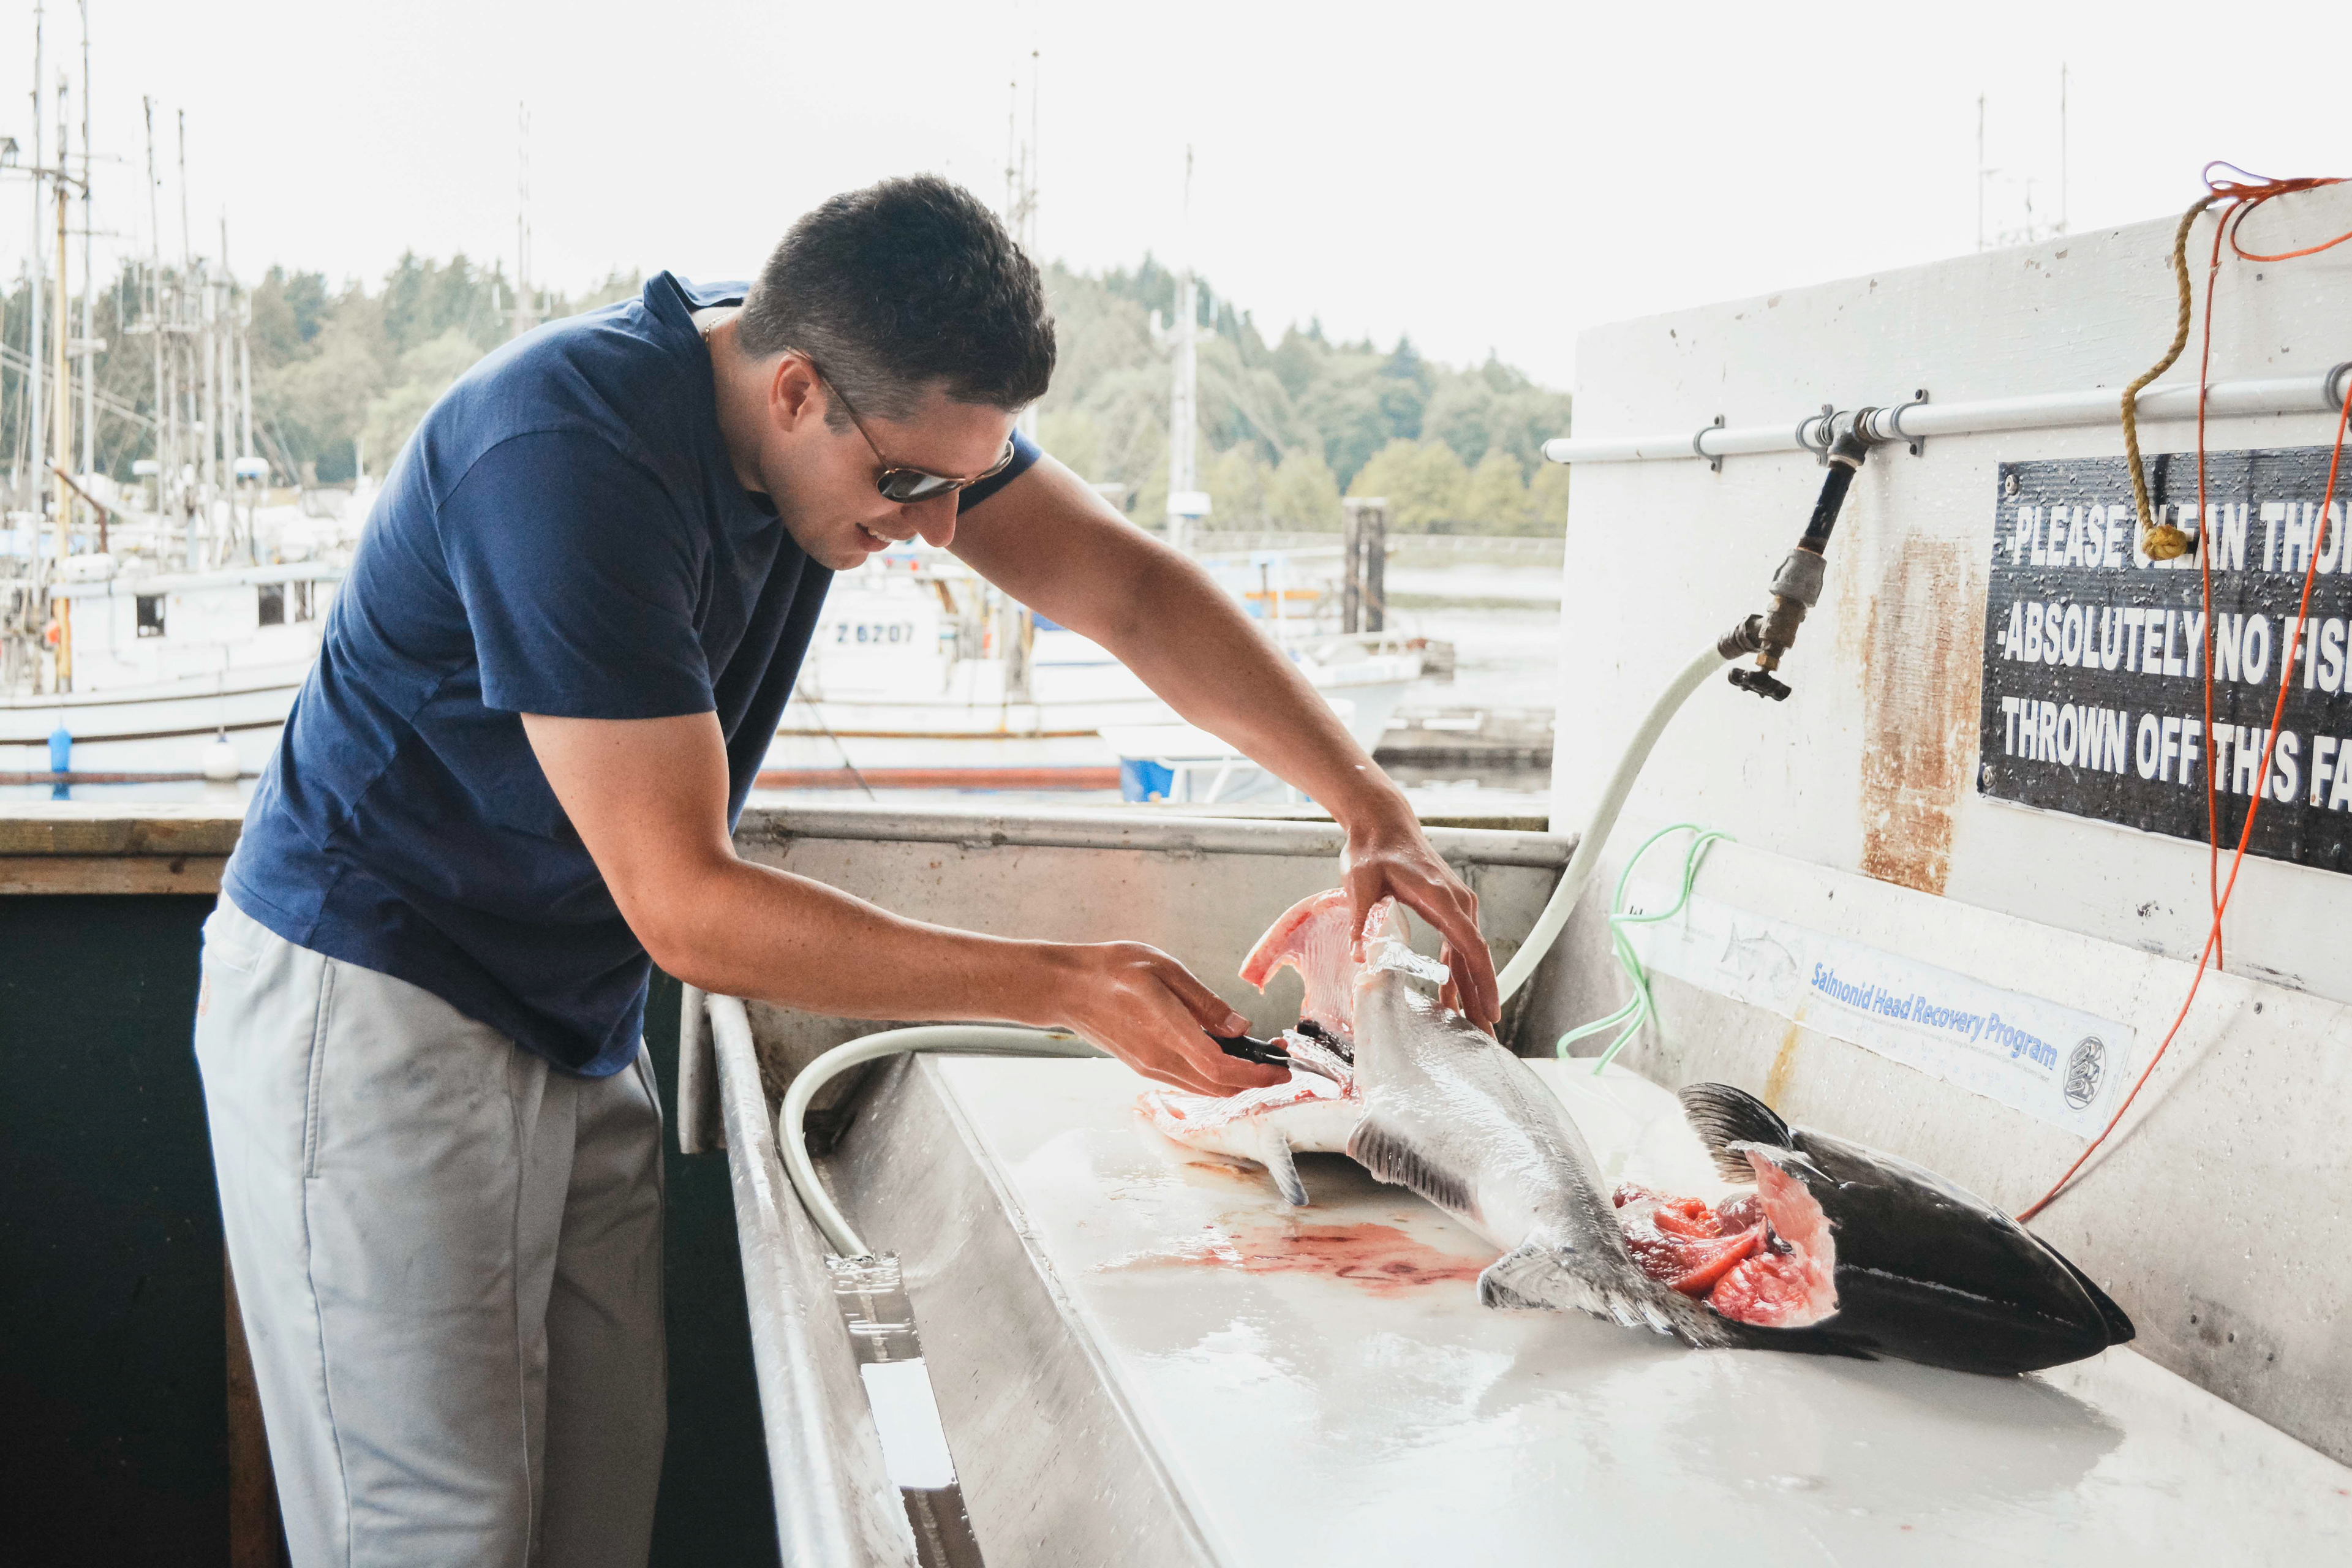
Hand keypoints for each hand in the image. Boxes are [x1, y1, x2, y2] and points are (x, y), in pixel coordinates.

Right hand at [1032, 941, 1286, 1097]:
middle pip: (1219, 1087)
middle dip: (1255, 1079)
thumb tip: (1240, 1027)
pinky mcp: (1145, 1068)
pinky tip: (1224, 1055)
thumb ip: (1204, 1002)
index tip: (1282, 1068)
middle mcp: (1159, 1059)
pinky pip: (1189, 1081)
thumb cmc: (1112, 969)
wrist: (1066, 987)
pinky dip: (1215, 1077)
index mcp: (1166, 1029)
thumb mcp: (1165, 969)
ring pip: (1205, 1089)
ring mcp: (1150, 1068)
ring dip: (1236, 1080)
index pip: (1220, 1067)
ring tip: (1257, 1056)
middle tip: (1278, 1059)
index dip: (1257, 1073)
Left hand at [1340, 804, 1499, 1030]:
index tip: (1490, 1012)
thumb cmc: (1372, 850)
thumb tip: (1361, 957)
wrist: (1382, 823)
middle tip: (1486, 1037)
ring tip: (1473, 1027)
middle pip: (1477, 957)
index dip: (1482, 981)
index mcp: (1441, 897)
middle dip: (1483, 998)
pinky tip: (1451, 1000)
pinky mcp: (1448, 908)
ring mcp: (1456, 905)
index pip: (1470, 945)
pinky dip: (1457, 974)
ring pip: (1469, 955)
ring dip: (1472, 990)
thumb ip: (1363, 919)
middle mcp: (1458, 902)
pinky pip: (1458, 947)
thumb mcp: (1361, 882)